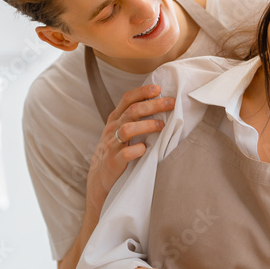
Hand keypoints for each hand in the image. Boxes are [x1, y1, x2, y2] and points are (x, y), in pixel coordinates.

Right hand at [86, 84, 174, 214]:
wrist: (99, 179)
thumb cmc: (115, 153)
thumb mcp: (120, 132)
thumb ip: (135, 120)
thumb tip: (160, 107)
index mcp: (115, 120)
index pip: (127, 99)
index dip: (142, 92)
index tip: (158, 88)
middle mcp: (112, 129)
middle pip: (132, 111)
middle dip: (152, 105)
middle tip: (170, 103)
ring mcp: (112, 146)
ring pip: (127, 129)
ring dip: (146, 125)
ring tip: (162, 125)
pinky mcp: (114, 162)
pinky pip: (125, 154)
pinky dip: (137, 150)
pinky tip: (146, 149)